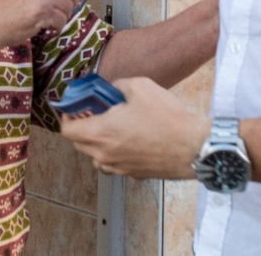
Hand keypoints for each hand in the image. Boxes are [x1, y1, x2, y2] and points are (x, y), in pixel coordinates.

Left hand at [60, 77, 208, 178]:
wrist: (194, 147)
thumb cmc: (166, 117)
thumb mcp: (140, 86)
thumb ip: (118, 86)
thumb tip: (112, 90)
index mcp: (100, 133)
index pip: (67, 131)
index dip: (66, 116)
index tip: (75, 107)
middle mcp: (104, 155)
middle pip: (79, 144)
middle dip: (81, 127)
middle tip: (95, 112)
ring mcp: (119, 168)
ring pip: (96, 156)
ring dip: (98, 141)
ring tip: (114, 126)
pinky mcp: (134, 174)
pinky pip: (114, 163)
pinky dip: (115, 152)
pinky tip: (131, 138)